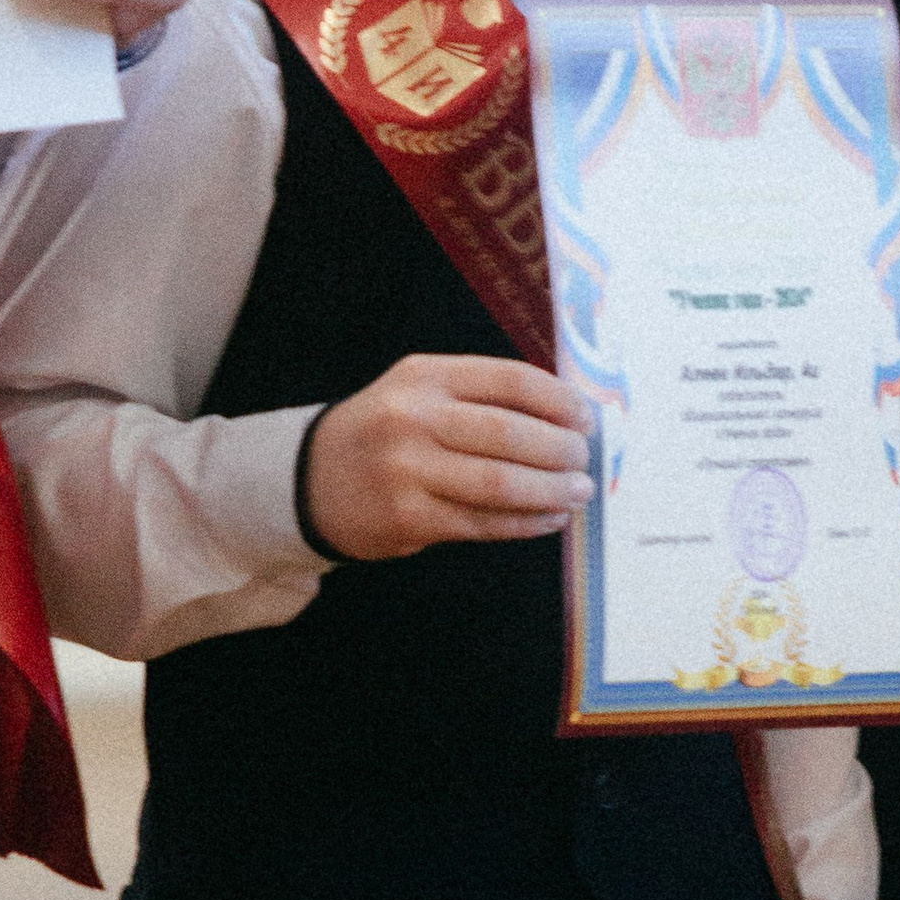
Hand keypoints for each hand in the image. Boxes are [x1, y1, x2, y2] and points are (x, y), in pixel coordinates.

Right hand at [303, 353, 592, 559]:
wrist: (312, 479)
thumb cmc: (386, 432)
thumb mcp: (420, 392)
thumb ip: (482, 397)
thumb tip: (566, 417)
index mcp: (424, 377)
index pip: (508, 380)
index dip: (558, 400)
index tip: (586, 417)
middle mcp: (413, 419)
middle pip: (508, 434)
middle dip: (560, 450)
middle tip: (585, 461)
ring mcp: (408, 471)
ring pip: (500, 484)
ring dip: (550, 491)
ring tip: (579, 492)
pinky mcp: (409, 519)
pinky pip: (483, 523)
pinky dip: (526, 522)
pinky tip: (549, 518)